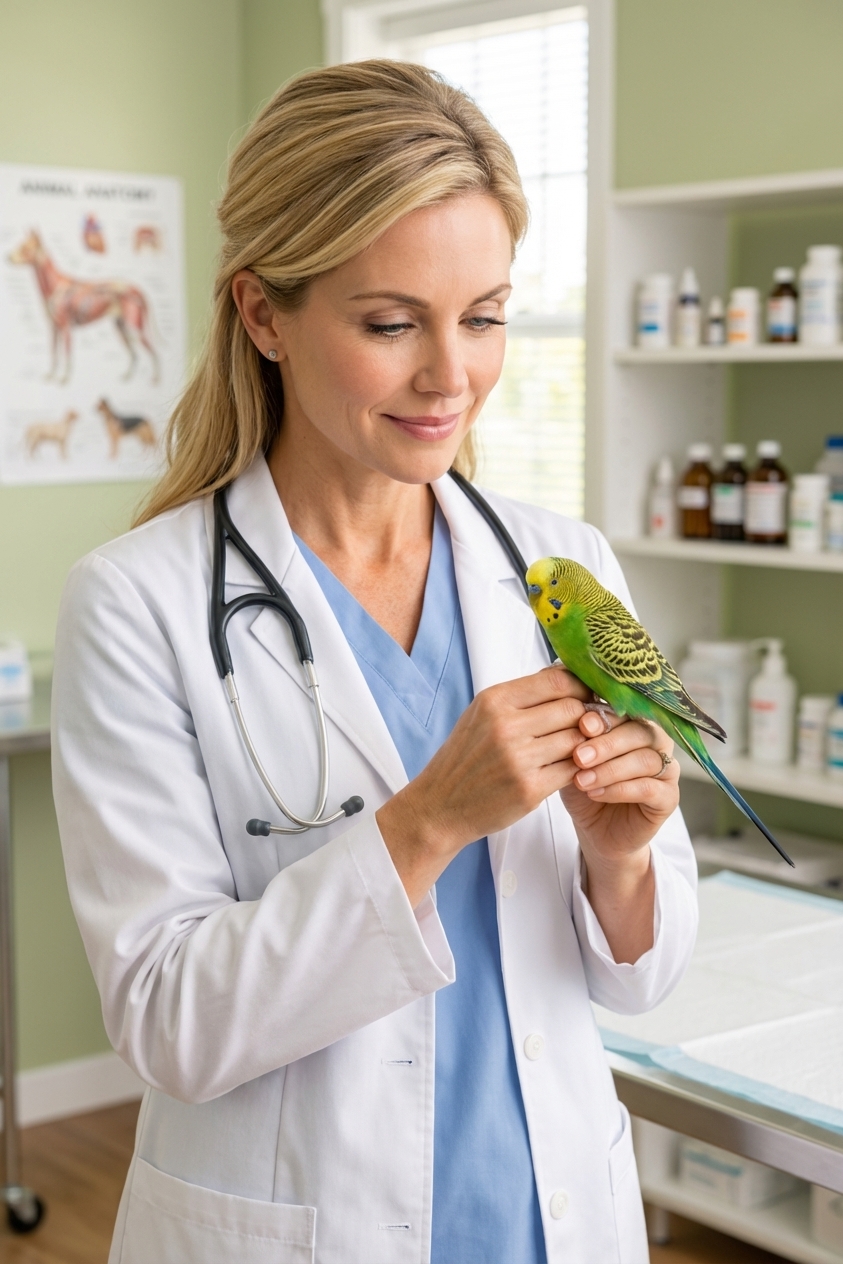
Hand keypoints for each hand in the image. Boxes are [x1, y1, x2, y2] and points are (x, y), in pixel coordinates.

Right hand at [377, 665, 589, 905]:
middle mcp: (506, 725)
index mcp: (494, 701)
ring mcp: (518, 758)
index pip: (557, 680)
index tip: (586, 696)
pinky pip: (573, 769)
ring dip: (584, 744)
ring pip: (577, 739)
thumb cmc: (465, 759)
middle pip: (572, 708)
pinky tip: (568, 769)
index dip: (580, 687)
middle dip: (585, 716)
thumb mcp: (482, 715)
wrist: (440, 806)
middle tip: (587, 725)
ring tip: (576, 749)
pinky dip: (577, 768)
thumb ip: (522, 697)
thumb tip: (567, 676)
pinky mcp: (530, 788)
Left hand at [564, 710, 679, 861]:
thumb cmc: (585, 786)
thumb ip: (578, 738)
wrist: (595, 830)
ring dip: (611, 769)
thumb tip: (574, 715)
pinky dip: (620, 789)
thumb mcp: (574, 760)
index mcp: (634, 723)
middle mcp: (656, 742)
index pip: (627, 711)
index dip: (606, 716)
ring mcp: (667, 769)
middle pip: (640, 732)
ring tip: (582, 780)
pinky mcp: (669, 798)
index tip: (582, 725)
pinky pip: (649, 788)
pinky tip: (596, 794)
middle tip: (579, 756)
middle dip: (607, 743)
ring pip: (646, 760)